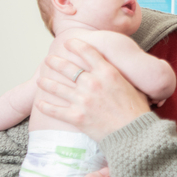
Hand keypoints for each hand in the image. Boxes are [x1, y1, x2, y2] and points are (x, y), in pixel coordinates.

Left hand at [36, 38, 150, 141]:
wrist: (133, 133)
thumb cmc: (136, 111)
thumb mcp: (133, 86)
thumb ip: (122, 78)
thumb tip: (119, 73)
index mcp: (108, 73)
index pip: (88, 52)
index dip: (75, 45)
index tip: (68, 43)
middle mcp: (92, 83)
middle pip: (67, 68)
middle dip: (55, 62)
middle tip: (49, 60)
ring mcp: (82, 100)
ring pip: (57, 87)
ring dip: (46, 83)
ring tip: (41, 80)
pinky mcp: (76, 117)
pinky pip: (55, 110)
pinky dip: (45, 106)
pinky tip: (39, 103)